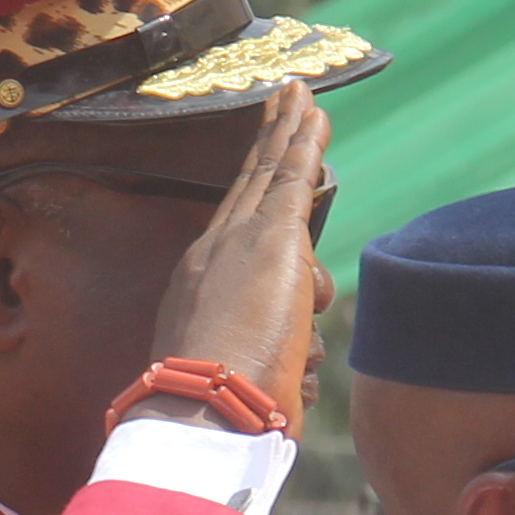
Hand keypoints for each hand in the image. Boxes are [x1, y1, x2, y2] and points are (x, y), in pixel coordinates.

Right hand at [139, 83, 333, 431]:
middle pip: (250, 185)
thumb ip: (264, 366)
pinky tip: (314, 111)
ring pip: (273, 173)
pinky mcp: (274, 238)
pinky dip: (304, 142)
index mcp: (201, 283)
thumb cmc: (214, 414)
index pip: (234, 222)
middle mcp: (216, 252)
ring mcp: (243, 241)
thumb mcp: (236, 381)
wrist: (200, 412)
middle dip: (267, 141)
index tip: (261, 156)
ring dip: (291, 133)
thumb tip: (297, 386)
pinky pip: (292, 177)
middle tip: (283, 101)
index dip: (249, 185)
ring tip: (305, 101)